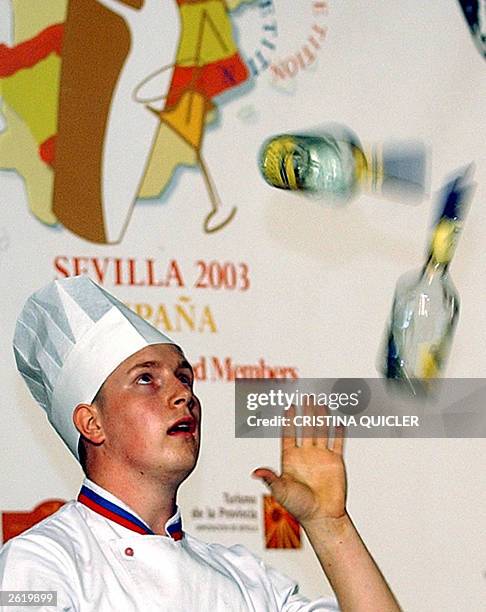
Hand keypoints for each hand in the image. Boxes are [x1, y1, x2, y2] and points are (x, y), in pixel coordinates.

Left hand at [253, 403, 346, 524]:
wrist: (322, 517)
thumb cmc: (299, 507)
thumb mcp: (281, 491)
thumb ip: (270, 479)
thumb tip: (255, 472)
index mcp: (291, 459)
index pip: (289, 435)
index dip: (289, 421)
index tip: (288, 407)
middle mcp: (305, 455)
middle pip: (306, 428)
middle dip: (306, 412)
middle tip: (306, 396)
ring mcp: (321, 457)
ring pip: (321, 431)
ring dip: (321, 417)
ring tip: (320, 402)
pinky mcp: (335, 462)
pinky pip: (337, 443)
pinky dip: (338, 431)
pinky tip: (338, 420)